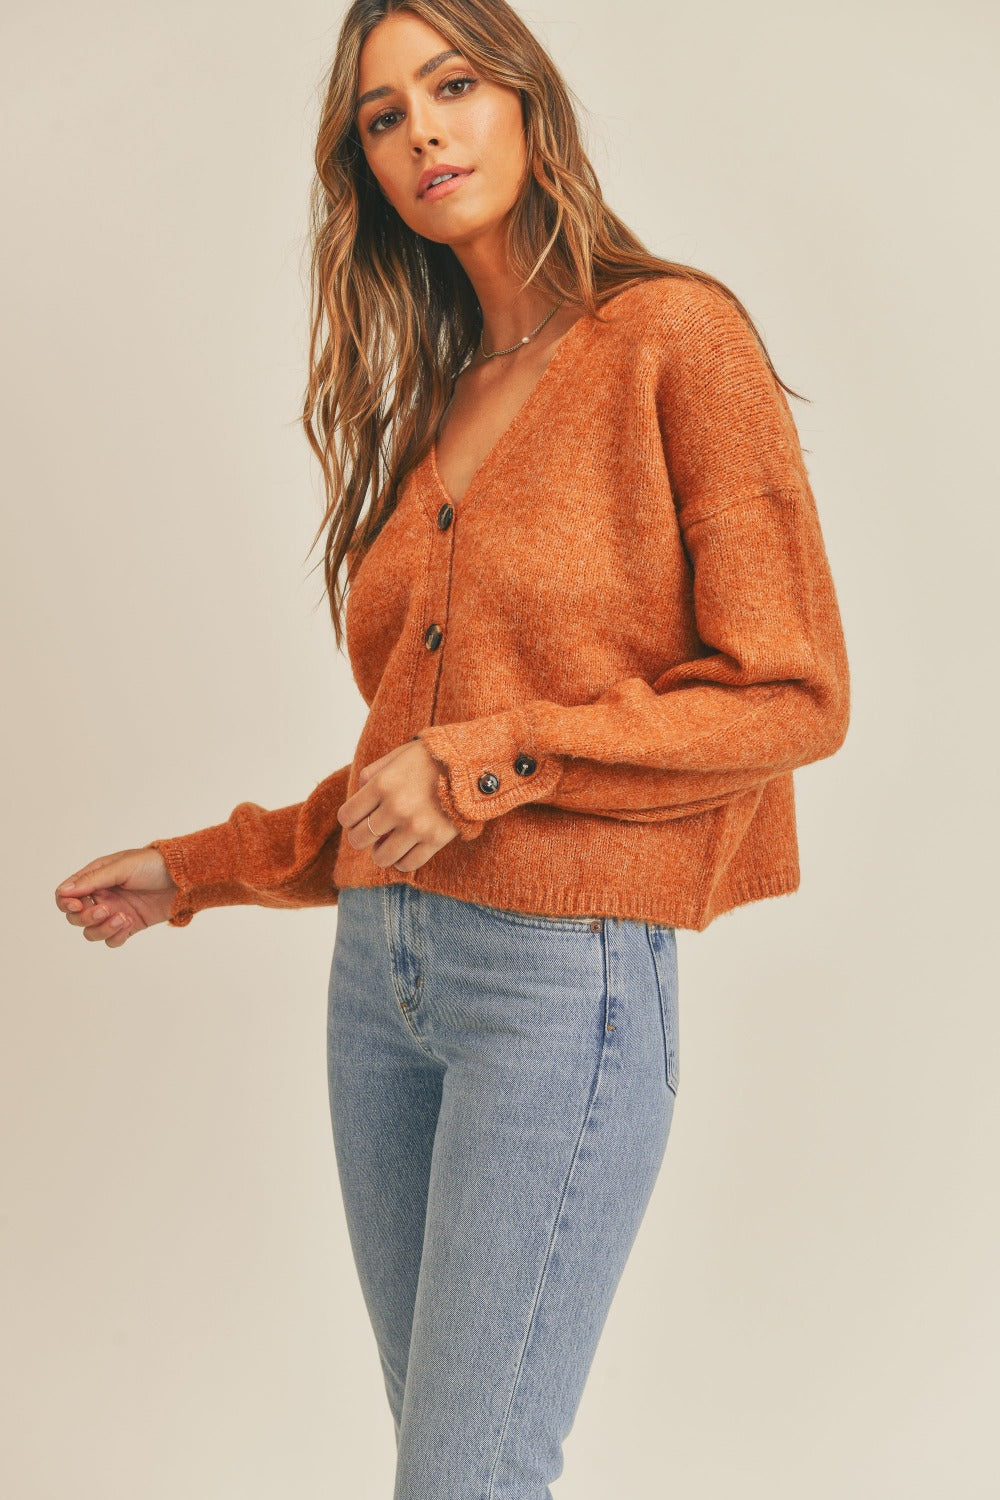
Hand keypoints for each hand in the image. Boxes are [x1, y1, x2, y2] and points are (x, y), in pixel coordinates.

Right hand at [54, 847, 178, 947]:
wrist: (184, 878)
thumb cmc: (153, 865)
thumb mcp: (122, 867)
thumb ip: (93, 880)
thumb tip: (64, 891)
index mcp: (95, 878)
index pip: (66, 895)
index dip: (66, 903)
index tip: (77, 904)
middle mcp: (101, 896)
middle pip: (75, 917)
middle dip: (86, 917)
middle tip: (106, 909)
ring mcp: (114, 912)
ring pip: (91, 932)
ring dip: (102, 928)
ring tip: (122, 918)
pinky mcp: (128, 926)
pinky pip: (111, 940)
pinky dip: (115, 936)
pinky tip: (128, 923)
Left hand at [338, 738, 460, 872]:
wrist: (471, 764)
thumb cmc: (431, 758)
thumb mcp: (398, 755)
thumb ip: (373, 772)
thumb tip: (358, 793)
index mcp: (382, 784)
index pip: (347, 817)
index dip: (350, 819)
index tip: (359, 818)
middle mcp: (395, 807)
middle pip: (359, 839)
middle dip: (361, 837)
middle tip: (373, 831)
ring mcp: (416, 826)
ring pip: (381, 857)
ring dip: (380, 852)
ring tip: (389, 843)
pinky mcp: (435, 840)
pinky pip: (407, 864)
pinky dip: (402, 860)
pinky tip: (406, 848)